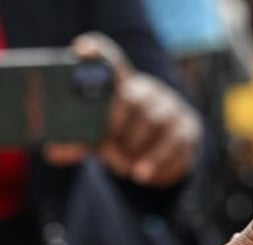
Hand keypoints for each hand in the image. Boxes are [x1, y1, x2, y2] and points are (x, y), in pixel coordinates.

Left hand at [44, 32, 200, 186]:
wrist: (161, 156)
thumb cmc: (123, 139)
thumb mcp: (99, 139)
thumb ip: (78, 143)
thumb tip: (54, 152)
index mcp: (123, 85)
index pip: (111, 62)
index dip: (99, 53)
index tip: (81, 51)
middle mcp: (150, 91)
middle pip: (136, 100)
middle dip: (121, 130)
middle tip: (109, 155)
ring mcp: (174, 109)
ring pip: (160, 124)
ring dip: (143, 152)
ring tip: (129, 172)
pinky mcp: (189, 131)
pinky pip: (178, 146)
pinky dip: (160, 164)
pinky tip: (146, 176)